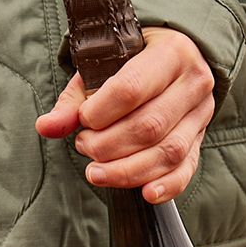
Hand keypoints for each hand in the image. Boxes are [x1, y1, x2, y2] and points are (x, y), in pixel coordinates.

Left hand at [35, 27, 214, 202]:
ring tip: (97, 173)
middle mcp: (192, 83)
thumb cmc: (134, 60)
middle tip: (84, 147)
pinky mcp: (199, 141)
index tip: (83, 122)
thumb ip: (75, 100)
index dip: (101, 112)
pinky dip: (167, 186)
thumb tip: (45, 127)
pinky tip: (145, 193)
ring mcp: (200, 115)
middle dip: (109, 145)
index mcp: (170, 53)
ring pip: (167, 152)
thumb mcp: (103, 67)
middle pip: (149, 126)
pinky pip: (186, 169)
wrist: (176, 60)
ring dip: (127, 170)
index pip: (132, 89)